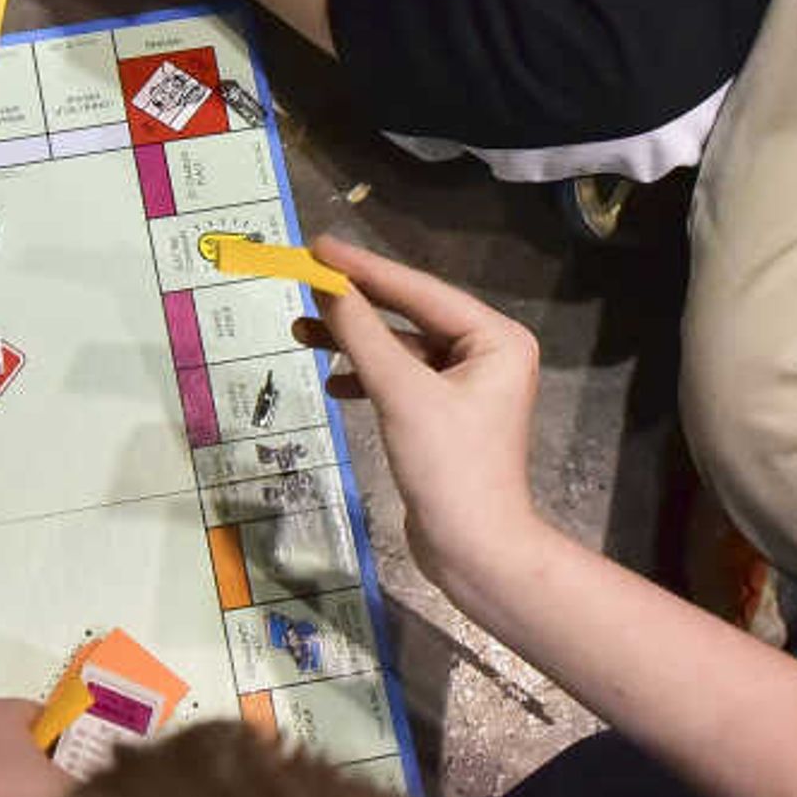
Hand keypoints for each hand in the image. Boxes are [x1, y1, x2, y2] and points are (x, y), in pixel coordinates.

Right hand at [301, 239, 553, 597]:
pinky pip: (403, 381)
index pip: (419, 291)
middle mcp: (490, 354)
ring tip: (300, 332)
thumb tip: (327, 286)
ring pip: (403, 349)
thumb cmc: (449, 467)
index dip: (364, 269)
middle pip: (411, 315)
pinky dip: (368, 378)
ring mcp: (470, 387)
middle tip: (302, 280)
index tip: (317, 246)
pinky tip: (333, 382)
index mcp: (496, 338)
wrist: (475, 550)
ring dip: (355, 343)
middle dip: (356, 305)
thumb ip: (362, 335)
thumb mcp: (401, 394)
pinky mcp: (447, 417)